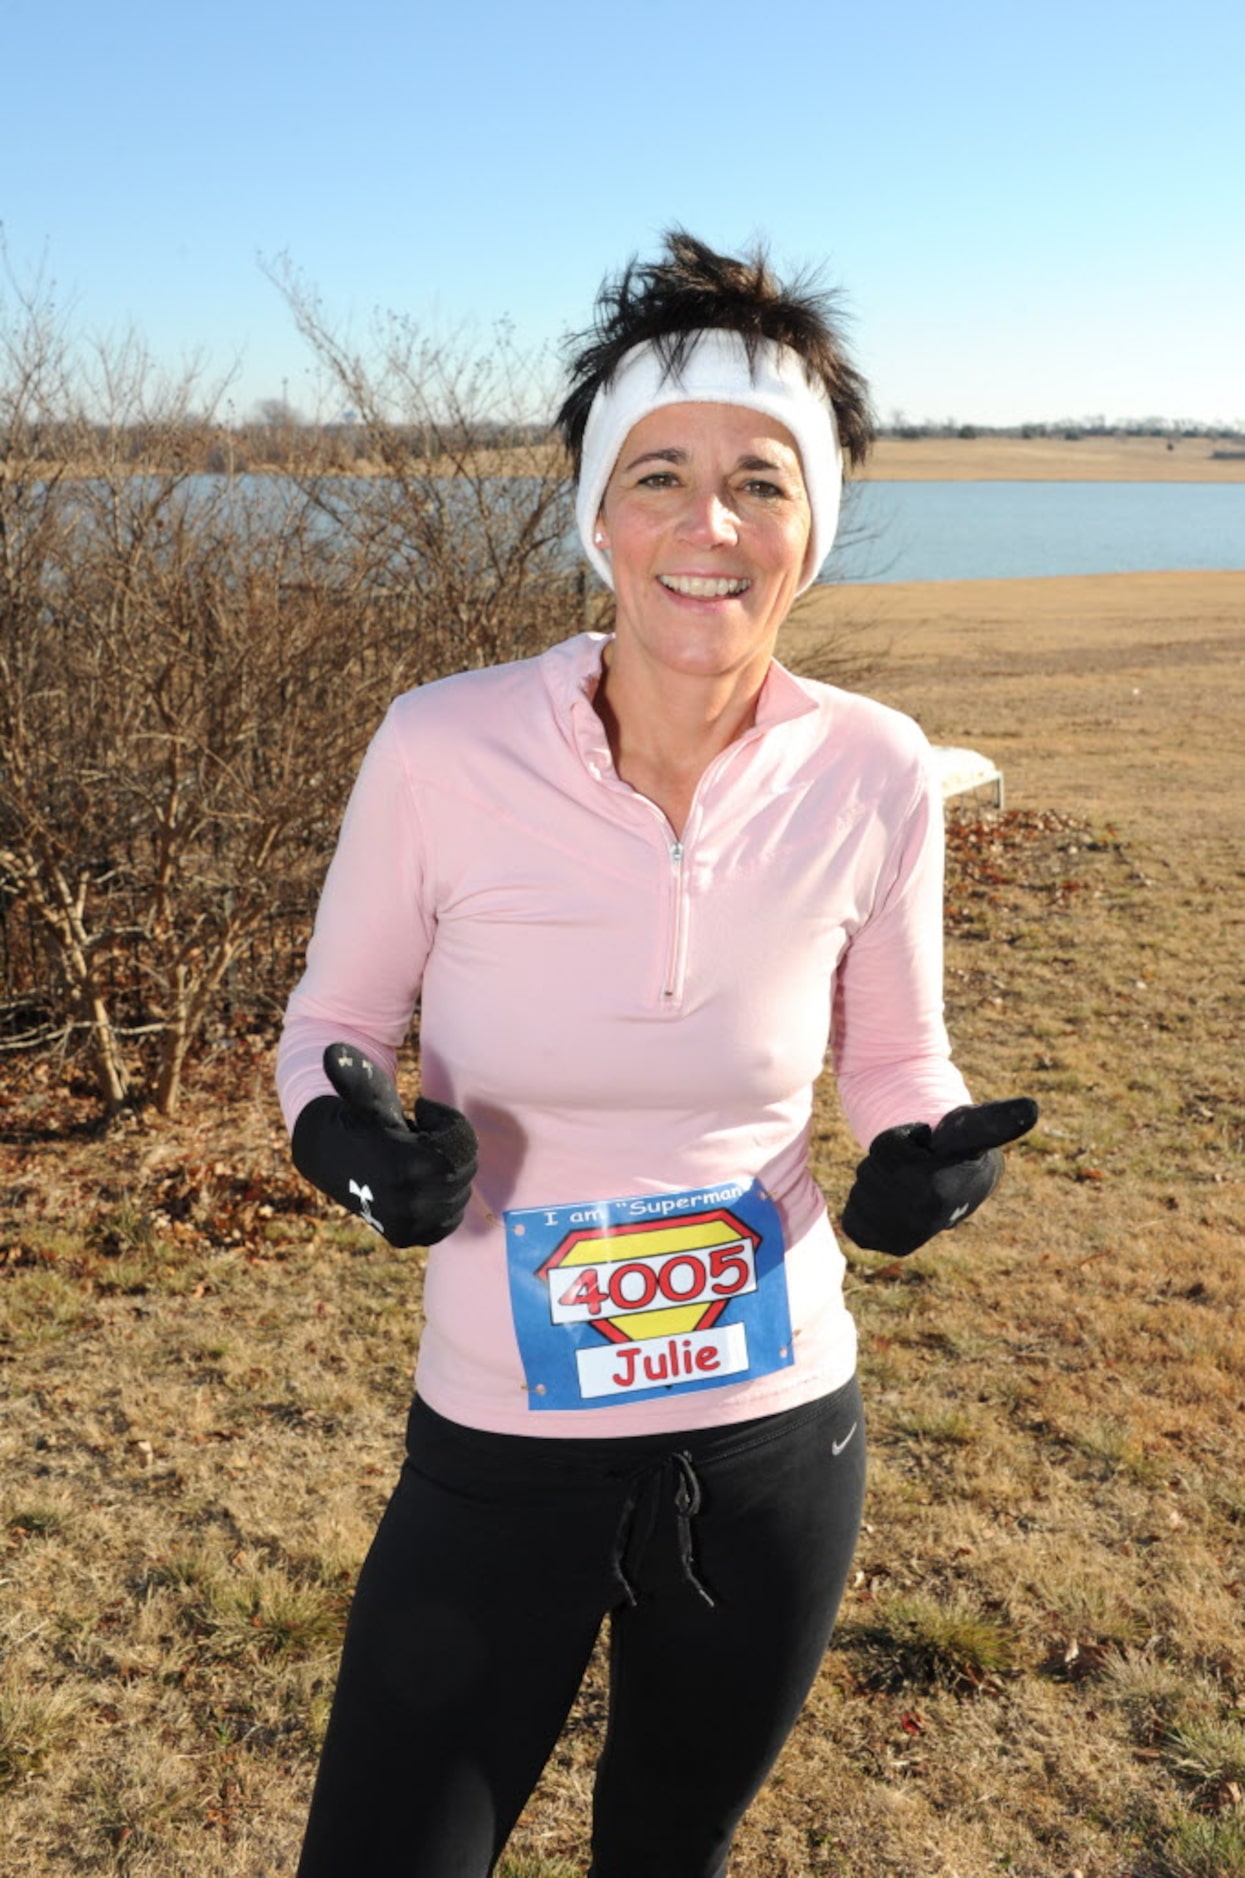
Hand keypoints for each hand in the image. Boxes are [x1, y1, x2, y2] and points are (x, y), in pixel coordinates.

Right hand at [290, 1043, 477, 1247]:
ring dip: (448, 1172)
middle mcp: (404, 1203)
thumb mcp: (358, 1093)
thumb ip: (351, 1073)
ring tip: (419, 1156)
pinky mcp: (408, 1237)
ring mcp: (406, 1225)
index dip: (449, 1124)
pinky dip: (446, 1200)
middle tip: (424, 1132)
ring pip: (460, 1196)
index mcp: (398, 1165)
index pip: (458, 1148)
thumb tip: (330, 1050)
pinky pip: (450, 1220)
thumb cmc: (354, 1115)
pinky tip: (424, 1180)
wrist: (326, 1156)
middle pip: (463, 1172)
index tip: (424, 1110)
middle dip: (450, 1147)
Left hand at [840, 1097, 1037, 1257]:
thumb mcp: (973, 1127)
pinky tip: (890, 1202)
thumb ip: (996, 1121)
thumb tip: (1032, 1108)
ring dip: (875, 1179)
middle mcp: (920, 1221)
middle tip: (916, 1162)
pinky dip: (861, 1204)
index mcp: (937, 1189)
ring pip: (861, 1188)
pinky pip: (851, 1217)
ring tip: (906, 1180)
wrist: (954, 1185)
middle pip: (870, 1168)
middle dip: (887, 1159)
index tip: (924, 1147)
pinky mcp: (882, 1245)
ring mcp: (901, 1238)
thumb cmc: (959, 1147)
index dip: (900, 1140)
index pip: (886, 1148)